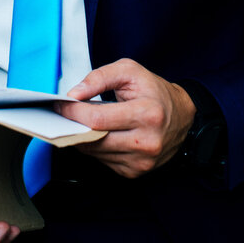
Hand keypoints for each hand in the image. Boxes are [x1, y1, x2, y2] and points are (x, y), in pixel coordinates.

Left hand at [56, 59, 196, 177]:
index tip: (60, 104)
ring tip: (82, 122)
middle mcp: (147, 142)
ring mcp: (142, 161)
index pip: (97, 119)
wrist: (183, 117)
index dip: (73, 112)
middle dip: (74, 125)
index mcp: (147, 114)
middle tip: (64, 114)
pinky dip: (95, 148)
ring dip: (82, 138)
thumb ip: (99, 77)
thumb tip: (74, 94)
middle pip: (94, 139)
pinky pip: (103, 162)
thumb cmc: (154, 91)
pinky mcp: (136, 171)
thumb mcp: (130, 71)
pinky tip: (99, 134)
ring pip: (95, 153)